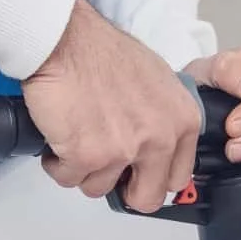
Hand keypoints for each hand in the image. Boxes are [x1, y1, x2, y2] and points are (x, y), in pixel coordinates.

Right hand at [22, 0, 200, 213]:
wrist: (65, 40)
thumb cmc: (103, 52)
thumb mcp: (158, 82)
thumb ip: (165, 121)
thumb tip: (159, 150)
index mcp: (182, 122)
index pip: (178, 178)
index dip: (152, 178)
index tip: (138, 174)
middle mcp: (158, 139)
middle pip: (147, 199)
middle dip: (123, 190)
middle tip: (106, 170)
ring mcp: (123, 151)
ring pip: (99, 188)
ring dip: (83, 169)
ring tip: (76, 135)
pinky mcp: (86, 157)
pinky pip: (68, 178)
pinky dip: (58, 162)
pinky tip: (60, 135)